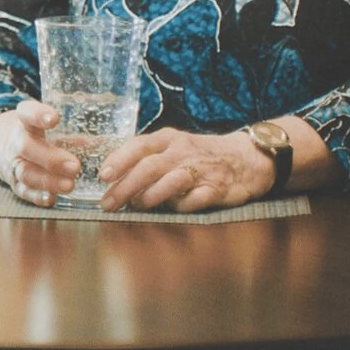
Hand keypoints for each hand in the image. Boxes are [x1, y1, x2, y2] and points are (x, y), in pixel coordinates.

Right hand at [0, 100, 80, 207]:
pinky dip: (37, 196)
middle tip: (75, 165)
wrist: (5, 150)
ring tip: (69, 185)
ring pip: (26, 172)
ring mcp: (14, 164)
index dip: (38, 115)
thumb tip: (106, 142)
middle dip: (51, 158)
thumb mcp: (49, 130)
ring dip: (48, 180)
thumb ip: (74, 134)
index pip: (27, 113)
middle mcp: (16, 142)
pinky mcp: (15, 184)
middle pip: (27, 147)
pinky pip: (23, 191)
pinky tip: (51, 198)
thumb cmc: (37, 137)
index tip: (55, 119)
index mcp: (26, 123)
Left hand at [97, 128, 273, 211]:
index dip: (119, 160)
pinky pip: (195, 200)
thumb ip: (146, 157)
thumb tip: (114, 178)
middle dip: (125, 187)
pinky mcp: (217, 188)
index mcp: (168, 139)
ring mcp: (200, 170)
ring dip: (150, 197)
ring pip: (170, 182)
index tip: (102, 176)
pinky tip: (172, 210)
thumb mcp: (173, 146)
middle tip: (108, 203)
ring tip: (136, 206)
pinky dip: (181, 207)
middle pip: (149, 167)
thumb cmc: (199, 154)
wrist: (247, 157)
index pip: (138, 145)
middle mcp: (182, 152)